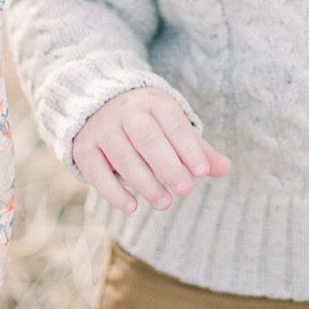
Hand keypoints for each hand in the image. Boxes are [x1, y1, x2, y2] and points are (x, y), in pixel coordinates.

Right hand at [72, 88, 231, 213]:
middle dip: (168, 166)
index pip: (173, 124)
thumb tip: (226, 168)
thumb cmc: (147, 121)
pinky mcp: (83, 148)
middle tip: (185, 191)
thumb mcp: (172, 126)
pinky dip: (113, 191)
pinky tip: (132, 206)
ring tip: (164, 203)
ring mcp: (102, 129)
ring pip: (123, 156)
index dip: (188, 148)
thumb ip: (197, 149)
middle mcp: (126, 111)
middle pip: (147, 138)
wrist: (97, 103)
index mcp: (153, 102)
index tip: (202, 172)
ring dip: (145, 182)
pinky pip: (97, 172)